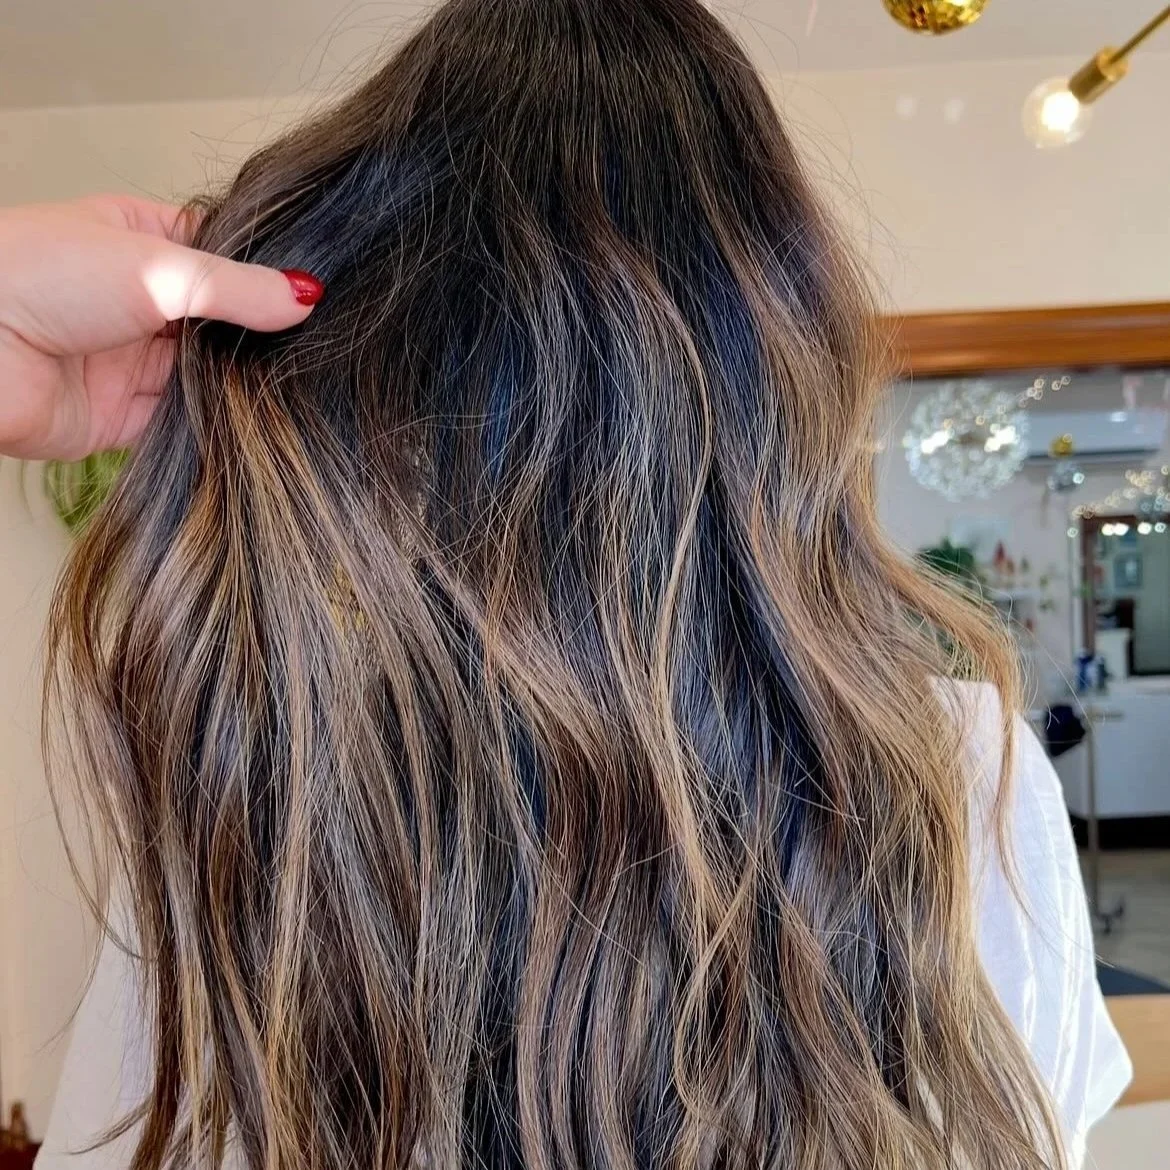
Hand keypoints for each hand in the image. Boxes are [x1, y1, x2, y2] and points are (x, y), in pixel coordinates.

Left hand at [0, 196, 323, 460]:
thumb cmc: (38, 275)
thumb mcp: (157, 266)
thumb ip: (237, 288)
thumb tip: (306, 296)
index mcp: (136, 239)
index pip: (217, 253)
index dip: (261, 270)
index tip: (313, 289)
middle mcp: (137, 299)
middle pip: (218, 318)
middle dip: (257, 331)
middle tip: (315, 340)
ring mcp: (131, 358)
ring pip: (208, 371)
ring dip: (240, 377)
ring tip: (297, 378)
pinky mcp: (126, 416)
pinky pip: (186, 419)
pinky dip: (217, 420)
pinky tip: (257, 415)